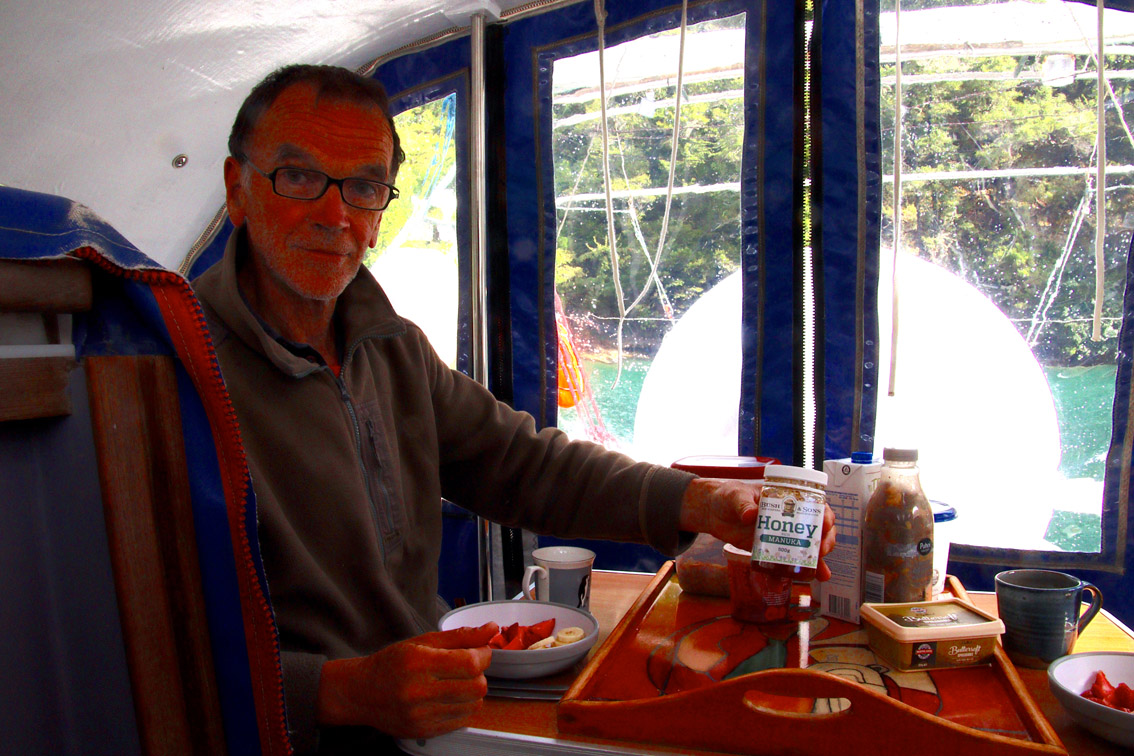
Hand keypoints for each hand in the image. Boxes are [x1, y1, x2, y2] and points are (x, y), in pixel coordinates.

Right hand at [316, 622, 497, 738]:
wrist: (361, 693)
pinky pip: (462, 720)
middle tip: (468, 666)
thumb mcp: (422, 641)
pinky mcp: (426, 731)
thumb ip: (460, 636)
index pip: (470, 663)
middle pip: (477, 686)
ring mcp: (423, 715)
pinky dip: (463, 706)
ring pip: (474, 704)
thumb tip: (491, 629)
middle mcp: (420, 692)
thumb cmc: (391, 663)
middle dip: (480, 673)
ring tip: (456, 682)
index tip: (480, 650)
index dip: (484, 654)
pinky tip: (448, 697)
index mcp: (419, 663)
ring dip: (473, 690)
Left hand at [678, 477, 837, 580]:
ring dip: (819, 558)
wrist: (712, 513)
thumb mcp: (736, 495)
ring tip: (822, 570)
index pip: (813, 504)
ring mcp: (782, 534)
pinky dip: (800, 570)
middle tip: (822, 550)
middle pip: (817, 527)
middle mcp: (789, 517)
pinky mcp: (772, 549)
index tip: (825, 524)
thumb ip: (743, 504)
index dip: (824, 514)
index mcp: (785, 498)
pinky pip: (790, 560)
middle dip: (826, 539)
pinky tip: (808, 579)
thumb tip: (750, 515)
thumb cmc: (728, 496)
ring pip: (808, 546)